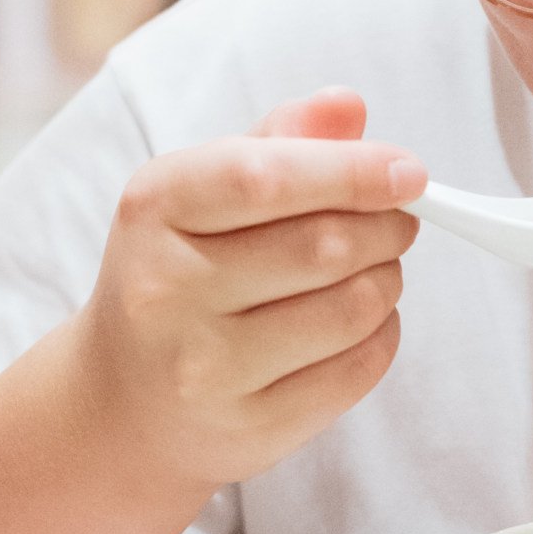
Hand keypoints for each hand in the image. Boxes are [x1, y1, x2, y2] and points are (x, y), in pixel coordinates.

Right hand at [74, 89, 423, 510]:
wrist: (121, 404)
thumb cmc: (176, 275)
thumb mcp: (202, 195)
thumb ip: (278, 141)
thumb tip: (348, 106)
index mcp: (154, 209)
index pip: (266, 176)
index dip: (353, 170)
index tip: (410, 171)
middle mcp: (167, 290)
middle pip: (324, 245)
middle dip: (387, 225)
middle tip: (399, 219)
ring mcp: (204, 368)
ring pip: (351, 308)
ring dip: (389, 279)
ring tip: (378, 268)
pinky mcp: (249, 427)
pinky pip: (357, 369)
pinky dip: (382, 334)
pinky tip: (363, 321)